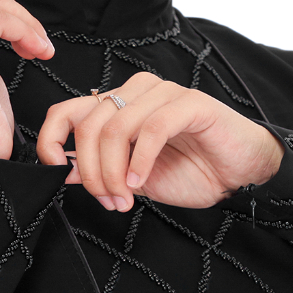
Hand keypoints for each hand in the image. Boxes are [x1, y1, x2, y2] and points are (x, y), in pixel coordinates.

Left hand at [36, 72, 283, 210]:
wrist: (241, 174)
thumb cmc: (195, 171)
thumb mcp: (135, 179)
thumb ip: (101, 171)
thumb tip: (63, 170)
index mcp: (119, 106)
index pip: (67, 111)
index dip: (51, 140)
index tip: (55, 172)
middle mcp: (136, 93)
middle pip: (89, 126)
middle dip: (91, 172)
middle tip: (109, 200)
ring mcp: (163, 94)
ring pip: (115, 128)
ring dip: (114, 172)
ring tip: (127, 197)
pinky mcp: (190, 103)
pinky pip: (152, 128)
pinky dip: (141, 160)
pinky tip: (142, 181)